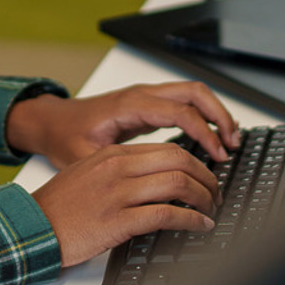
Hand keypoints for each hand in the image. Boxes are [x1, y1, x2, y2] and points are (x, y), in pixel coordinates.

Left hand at [6, 82, 239, 168]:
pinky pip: (182, 100)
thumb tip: (147, 193)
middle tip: (234, 144)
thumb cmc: (65, 137)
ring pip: (191, 92)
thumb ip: (118, 170)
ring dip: (214, 112)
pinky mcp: (146, 104)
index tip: (219, 156)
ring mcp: (145, 96)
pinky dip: (202, 114)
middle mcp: (140, 95)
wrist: (50, 122)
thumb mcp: (87, 157)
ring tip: (230, 141)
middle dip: (220, 115)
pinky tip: (211, 137)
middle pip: (193, 91)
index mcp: (129, 105)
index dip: (205, 132)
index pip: (179, 111)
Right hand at [30, 141, 221, 266]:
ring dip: (204, 198)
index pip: (167, 149)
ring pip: (178, 184)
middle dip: (207, 177)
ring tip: (211, 210)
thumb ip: (120, 171)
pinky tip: (199, 226)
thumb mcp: (89, 174)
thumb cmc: (59, 205)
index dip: (195, 163)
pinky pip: (166, 215)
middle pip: (179, 160)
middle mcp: (117, 168)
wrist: (32, 225)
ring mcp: (118, 193)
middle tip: (215, 193)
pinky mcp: (118, 220)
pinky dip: (191, 220)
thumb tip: (156, 181)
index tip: (205, 177)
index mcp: (112, 155)